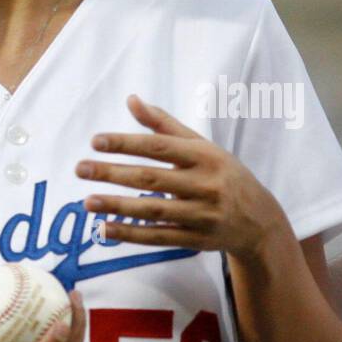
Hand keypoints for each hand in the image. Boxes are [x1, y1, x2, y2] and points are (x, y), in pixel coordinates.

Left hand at [76, 94, 289, 263]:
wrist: (260, 221)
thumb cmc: (224, 176)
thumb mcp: (203, 147)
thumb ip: (165, 126)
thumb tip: (131, 100)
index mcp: (206, 156)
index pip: (160, 147)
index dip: (127, 143)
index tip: (96, 141)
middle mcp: (205, 185)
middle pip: (152, 178)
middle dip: (114, 173)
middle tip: (81, 168)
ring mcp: (201, 215)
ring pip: (153, 210)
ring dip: (118, 206)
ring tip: (87, 201)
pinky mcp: (196, 240)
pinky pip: (158, 237)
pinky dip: (131, 235)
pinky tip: (104, 229)